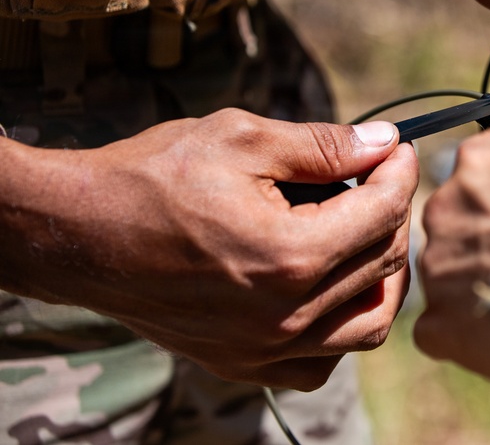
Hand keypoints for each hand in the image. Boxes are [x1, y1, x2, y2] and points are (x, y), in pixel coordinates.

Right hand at [0, 110, 418, 389]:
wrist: (77, 233)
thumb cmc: (152, 177)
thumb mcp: (241, 139)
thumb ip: (324, 145)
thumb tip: (384, 141)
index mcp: (290, 256)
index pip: (382, 214)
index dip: (400, 172)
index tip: (397, 148)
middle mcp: (284, 316)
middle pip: (382, 265)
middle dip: (394, 213)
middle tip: (379, 179)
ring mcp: (262, 348)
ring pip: (366, 327)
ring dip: (381, 277)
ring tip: (367, 233)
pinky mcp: (241, 363)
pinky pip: (320, 362)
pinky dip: (341, 328)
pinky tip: (330, 288)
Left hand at [414, 126, 489, 381]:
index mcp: (481, 159)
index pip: (476, 177)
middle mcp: (446, 203)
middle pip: (455, 226)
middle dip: (486, 247)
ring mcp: (438, 262)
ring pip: (448, 277)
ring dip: (479, 290)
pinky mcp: (440, 321)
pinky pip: (443, 331)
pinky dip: (469, 339)